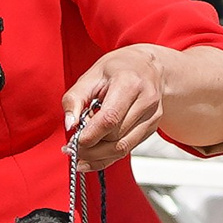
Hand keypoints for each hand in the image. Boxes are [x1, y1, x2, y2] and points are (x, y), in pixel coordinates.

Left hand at [62, 46, 166, 172]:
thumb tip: (69, 125)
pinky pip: (128, 149)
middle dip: (91, 147)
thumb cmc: (117, 69)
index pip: (110, 119)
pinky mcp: (153, 128)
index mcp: (129, 83)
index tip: (73, 142)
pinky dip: (108, 156)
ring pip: (123, 148)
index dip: (90, 135)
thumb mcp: (90, 75)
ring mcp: (152, 116)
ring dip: (98, 155)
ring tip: (81, 152)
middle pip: (115, 137)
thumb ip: (74, 99)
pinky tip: (94, 153)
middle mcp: (146, 101)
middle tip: (72, 147)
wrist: (147, 66)